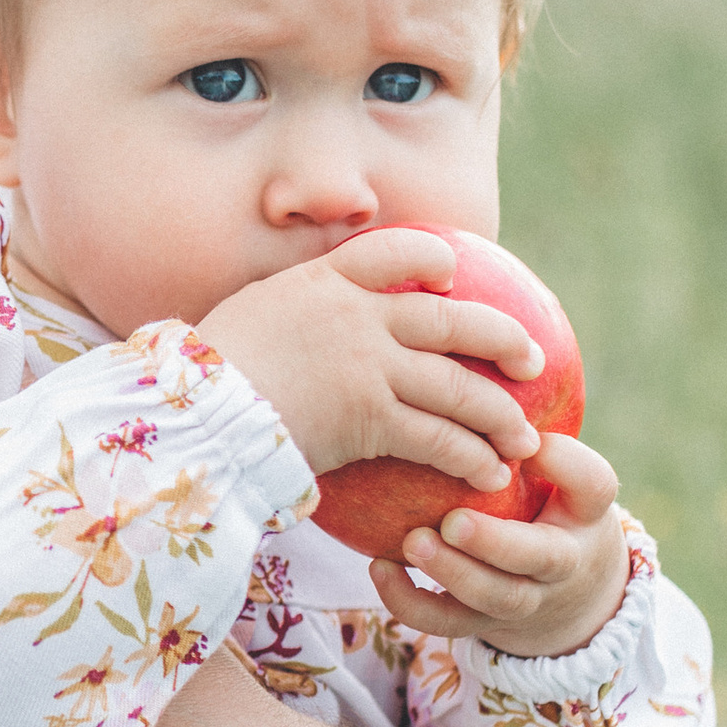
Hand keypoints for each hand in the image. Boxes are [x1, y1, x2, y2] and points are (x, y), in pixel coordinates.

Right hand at [199, 229, 544, 486]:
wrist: (196, 413)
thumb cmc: (201, 376)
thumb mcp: (246, 319)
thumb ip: (285, 316)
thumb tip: (285, 327)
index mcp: (324, 282)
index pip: (394, 251)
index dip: (431, 261)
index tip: (451, 277)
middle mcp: (358, 316)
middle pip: (452, 318)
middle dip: (502, 338)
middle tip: (531, 359)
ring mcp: (371, 365)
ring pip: (458, 385)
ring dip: (499, 414)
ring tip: (524, 438)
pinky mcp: (373, 418)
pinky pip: (439, 437)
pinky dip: (471, 457)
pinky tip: (490, 474)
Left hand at [370, 433, 630, 654]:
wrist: (567, 593)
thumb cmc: (549, 504)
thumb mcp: (559, 472)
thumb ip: (524, 431)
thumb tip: (470, 356)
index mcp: (584, 511)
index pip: (594, 484)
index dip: (568, 465)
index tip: (533, 444)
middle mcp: (562, 559)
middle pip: (542, 557)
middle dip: (496, 542)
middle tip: (455, 520)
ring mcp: (525, 597)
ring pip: (496, 597)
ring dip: (453, 573)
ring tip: (414, 542)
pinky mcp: (484, 622)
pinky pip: (448, 623)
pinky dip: (411, 603)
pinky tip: (379, 569)